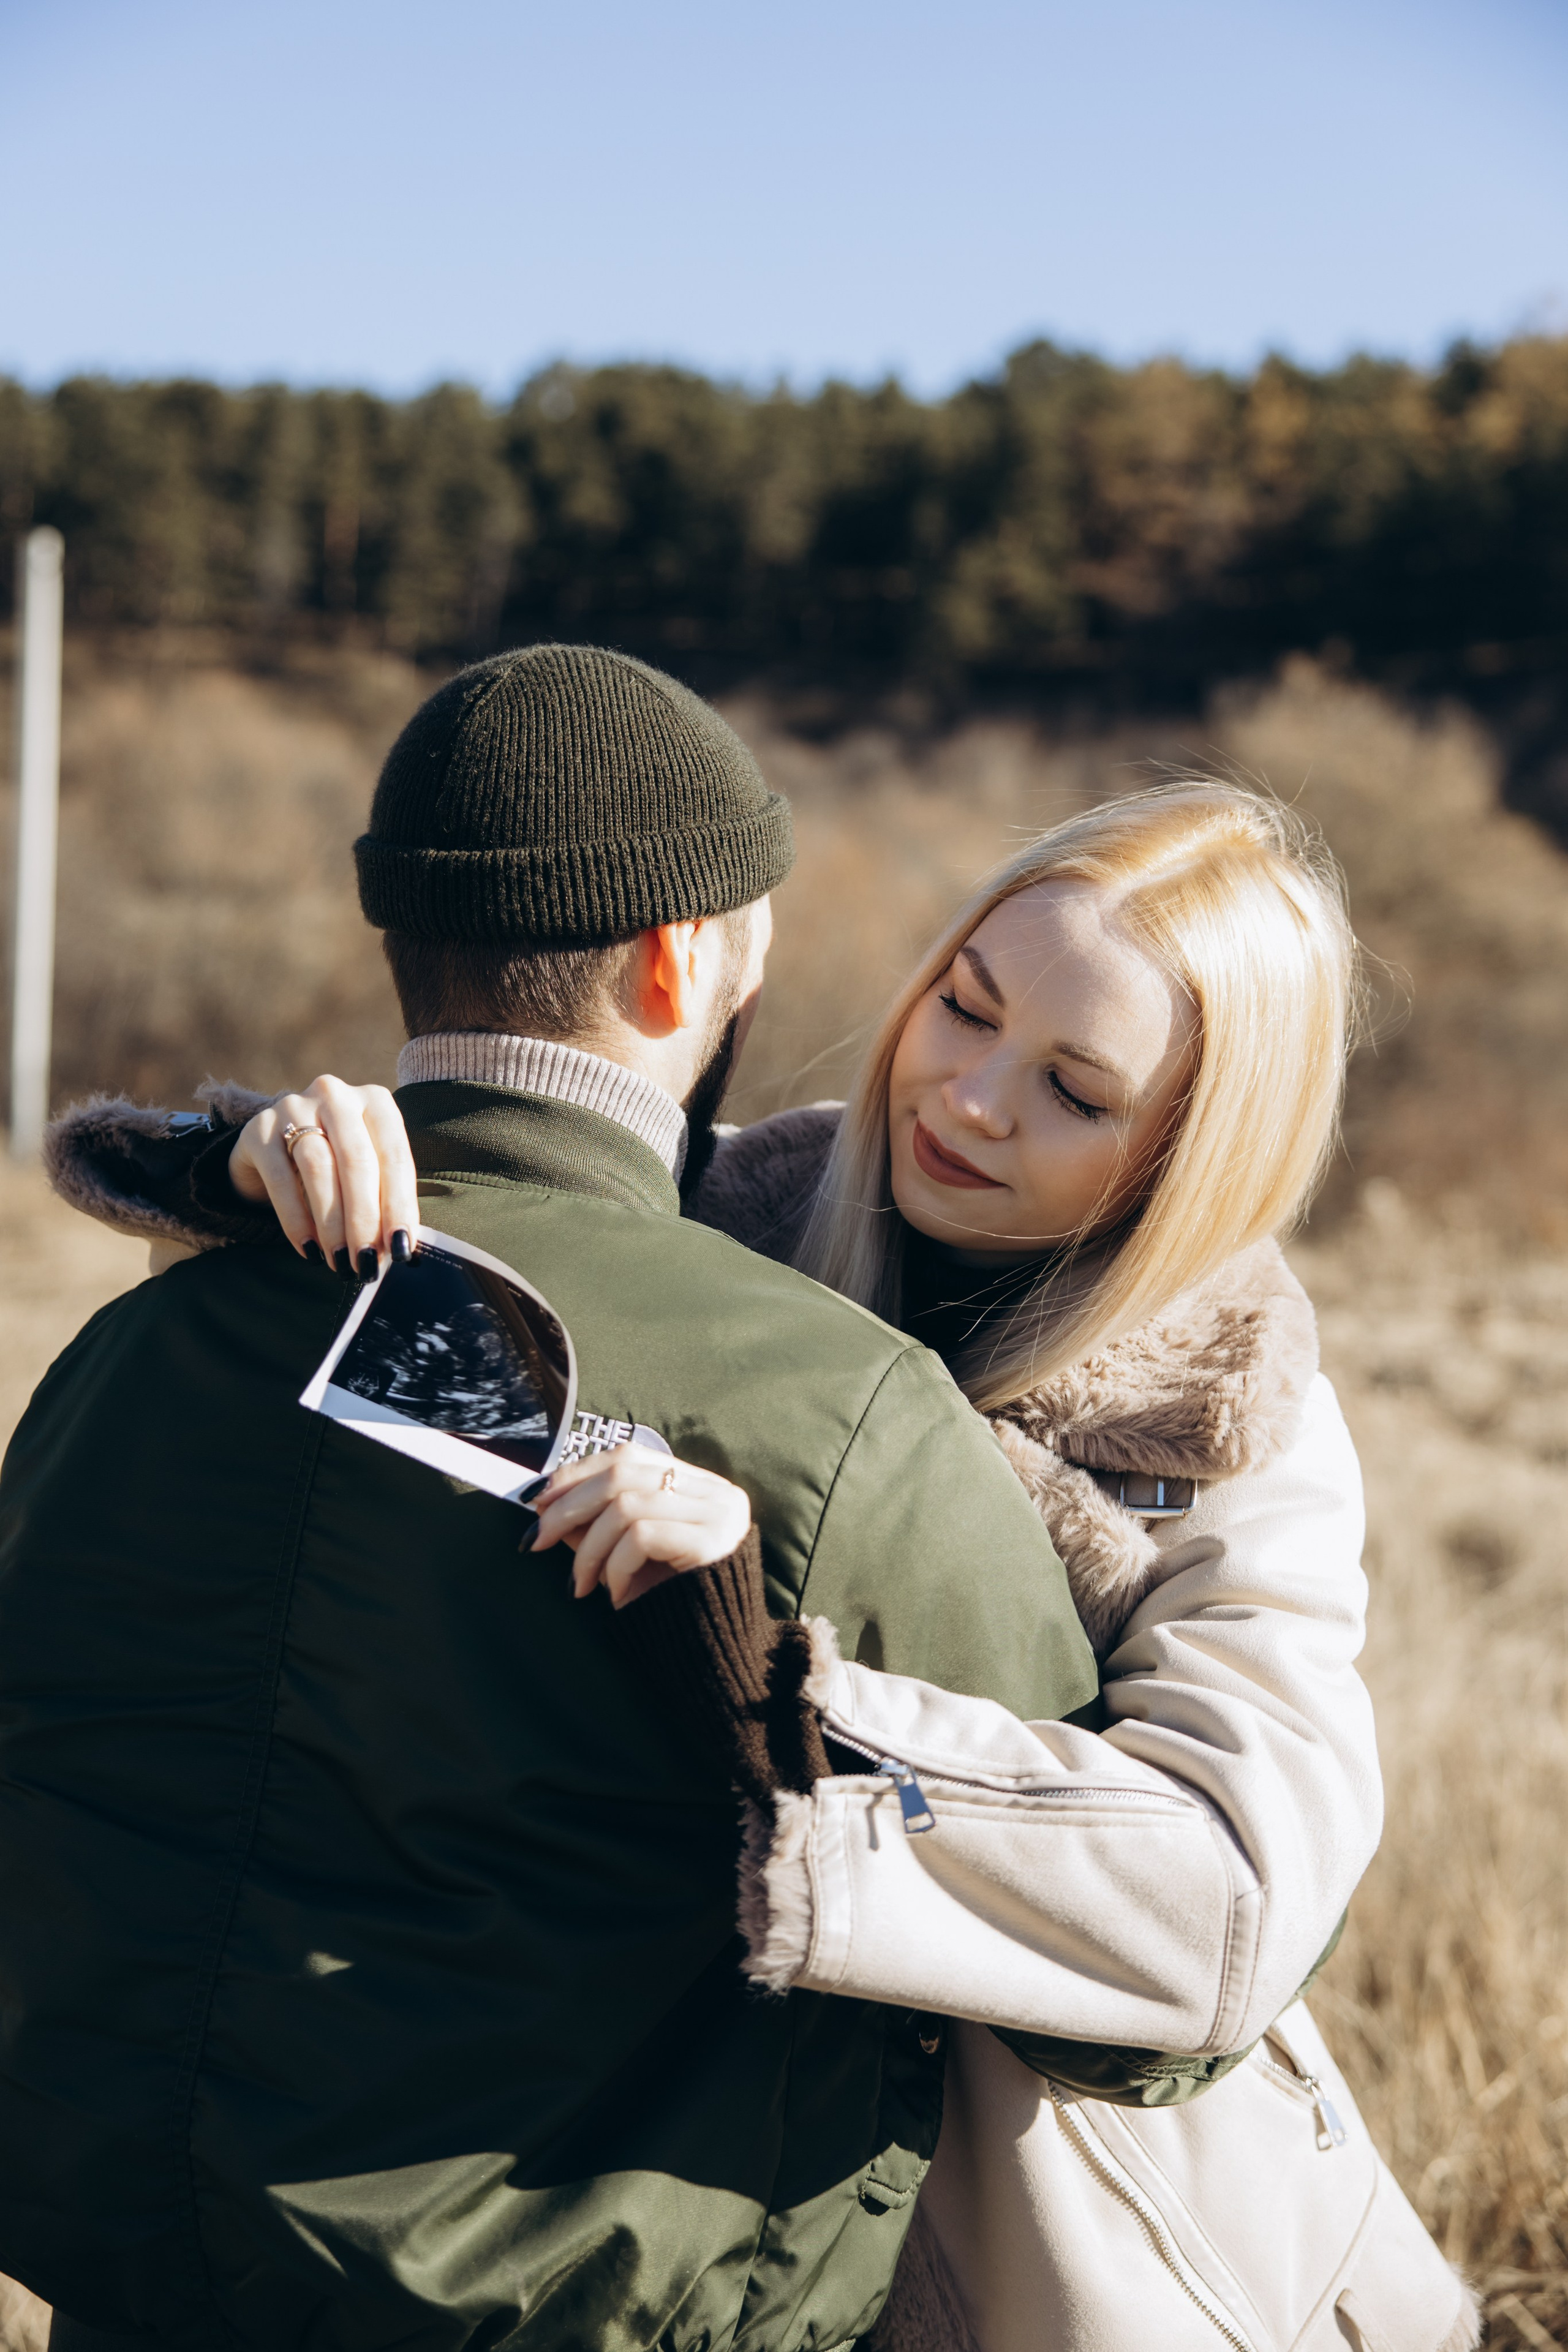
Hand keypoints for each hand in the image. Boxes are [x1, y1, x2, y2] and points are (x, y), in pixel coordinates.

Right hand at [228, 1076, 419, 1277]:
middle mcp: (336, 1095)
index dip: (400, 1206)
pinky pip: (280, 1179)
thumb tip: (402, 1248)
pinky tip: (309, 1251)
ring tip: (341, 1262)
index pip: (394, 1156)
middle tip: (368, 1262)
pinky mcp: (258, 1129)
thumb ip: (385, 1198)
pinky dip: (296, 1220)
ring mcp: (293, 1106)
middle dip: (365, 1219)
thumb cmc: (337, 1163)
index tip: (403, 1248)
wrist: (273, 1147)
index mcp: (376, 1101)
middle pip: (356, 1161)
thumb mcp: (367, 1169)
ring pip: (319, 1168)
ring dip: (332, 1223)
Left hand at [530, 1445, 753, 1609]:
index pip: (628, 1457)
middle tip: (536, 1539)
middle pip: (623, 1473)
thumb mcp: (625, 1556)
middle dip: (569, 1506)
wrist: (715, 1655)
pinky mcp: (714, 1542)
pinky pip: (641, 1537)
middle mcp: (715, 1491)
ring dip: (588, 1548)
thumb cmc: (669, 1604)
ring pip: (626, 1506)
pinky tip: (615, 1594)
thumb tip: (545, 1502)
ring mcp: (719, 1513)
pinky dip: (615, 1566)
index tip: (536, 1501)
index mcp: (697, 1484)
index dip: (577, 1473)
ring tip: (580, 1584)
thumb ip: (595, 1525)